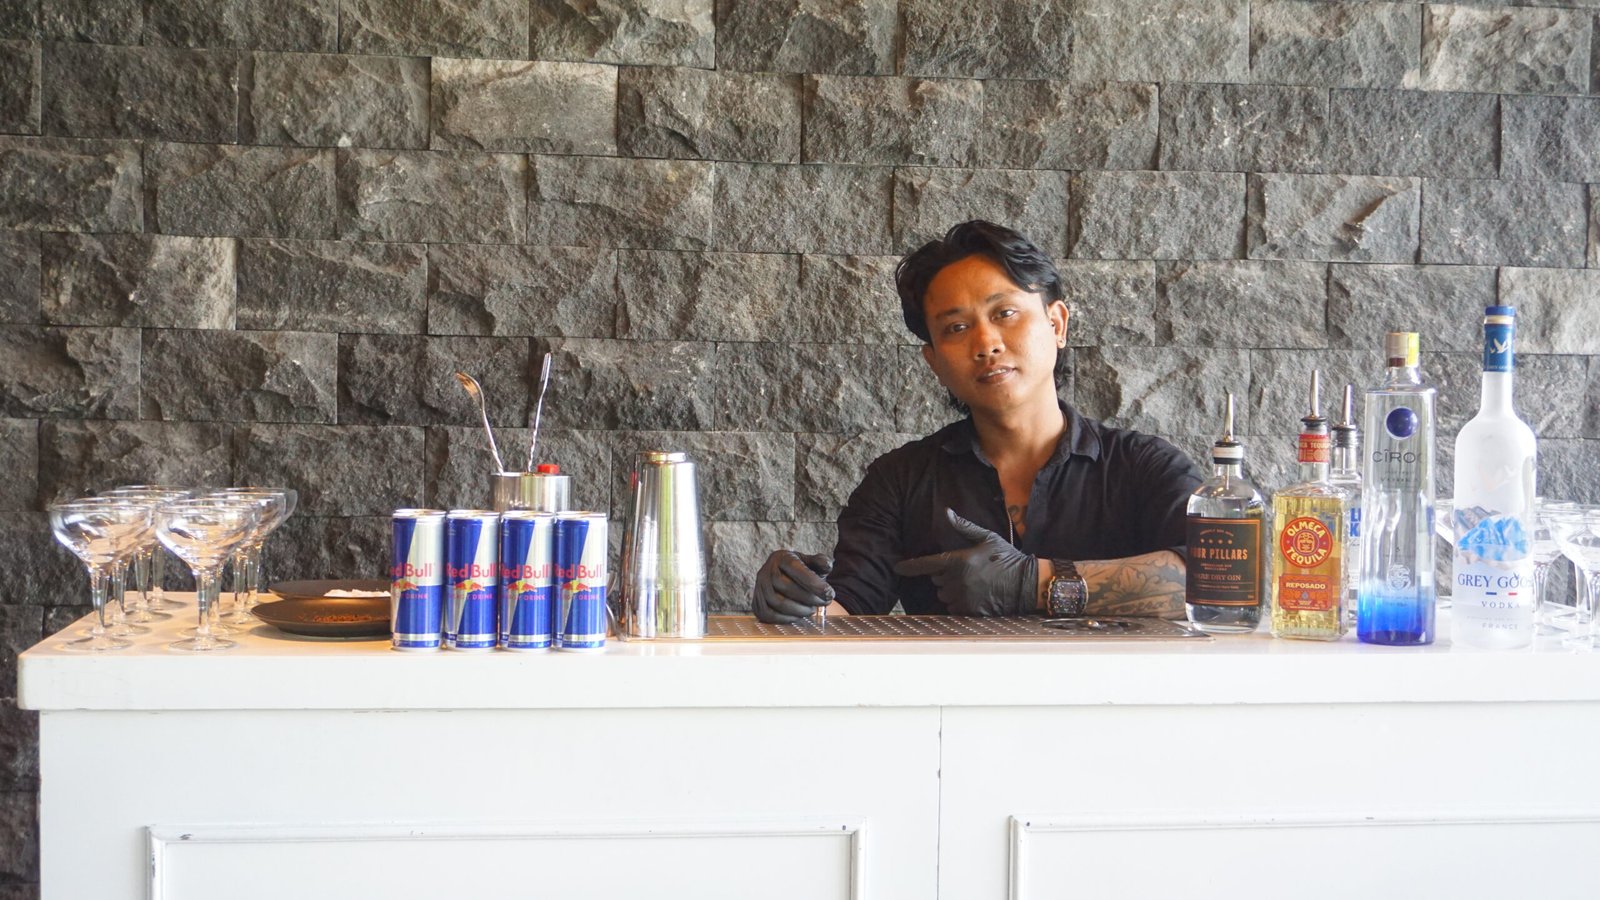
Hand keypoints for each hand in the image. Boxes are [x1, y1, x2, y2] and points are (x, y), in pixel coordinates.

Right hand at [753, 550, 834, 623]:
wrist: (783, 577)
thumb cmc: (802, 570)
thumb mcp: (812, 562)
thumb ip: (821, 562)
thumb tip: (827, 565)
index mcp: (781, 557)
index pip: (795, 568)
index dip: (813, 582)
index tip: (830, 593)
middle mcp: (767, 570)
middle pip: (785, 586)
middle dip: (809, 598)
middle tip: (824, 603)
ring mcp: (759, 587)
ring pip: (777, 602)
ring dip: (799, 610)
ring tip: (812, 610)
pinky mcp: (756, 603)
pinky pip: (768, 614)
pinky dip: (785, 619)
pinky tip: (798, 617)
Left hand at [893, 509, 1037, 615]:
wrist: (1026, 583)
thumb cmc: (1006, 557)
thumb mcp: (986, 537)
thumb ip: (963, 527)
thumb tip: (947, 512)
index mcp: (959, 561)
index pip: (926, 564)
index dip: (909, 566)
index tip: (897, 567)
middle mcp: (957, 580)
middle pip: (936, 580)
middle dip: (945, 576)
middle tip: (966, 570)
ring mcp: (963, 597)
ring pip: (943, 595)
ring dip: (951, 590)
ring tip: (972, 583)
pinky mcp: (969, 611)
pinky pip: (953, 607)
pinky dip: (959, 603)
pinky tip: (974, 595)